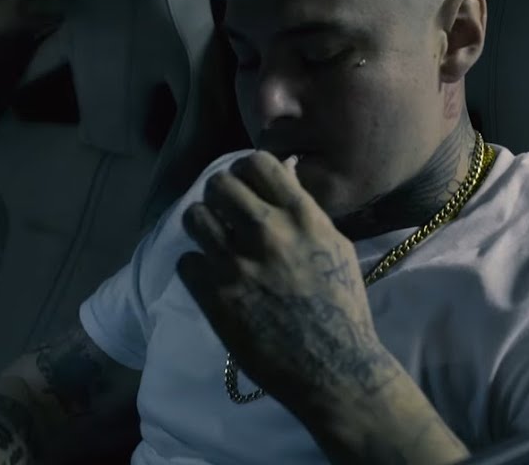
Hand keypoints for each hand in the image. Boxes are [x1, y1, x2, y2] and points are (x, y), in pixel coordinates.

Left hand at [177, 152, 400, 417]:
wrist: (332, 365)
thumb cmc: (342, 306)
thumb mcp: (334, 246)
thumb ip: (304, 213)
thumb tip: (282, 179)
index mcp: (301, 216)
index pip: (256, 162)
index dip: (245, 171)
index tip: (245, 186)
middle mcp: (266, 231)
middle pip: (218, 185)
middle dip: (219, 196)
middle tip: (224, 214)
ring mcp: (237, 263)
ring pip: (194, 217)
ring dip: (202, 227)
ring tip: (212, 243)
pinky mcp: (215, 294)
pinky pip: (186, 262)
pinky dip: (196, 270)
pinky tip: (211, 280)